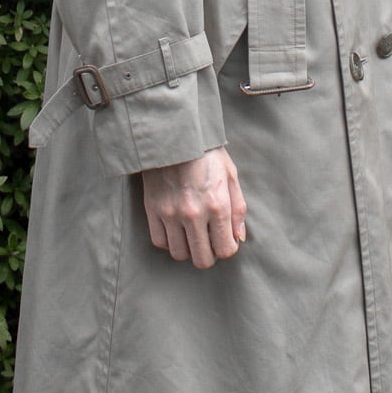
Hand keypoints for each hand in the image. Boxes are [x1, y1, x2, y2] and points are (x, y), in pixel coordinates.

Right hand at [140, 147, 246, 269]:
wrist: (174, 133)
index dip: (227, 248)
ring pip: (179, 254)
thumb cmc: (206, 152)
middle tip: (208, 242)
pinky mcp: (152, 209)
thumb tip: (238, 237)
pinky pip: (159, 242)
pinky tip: (175, 229)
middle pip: (202, 259)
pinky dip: (169, 241)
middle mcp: (194, 214)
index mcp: (218, 205)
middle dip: (209, 254)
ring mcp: (170, 213)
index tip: (225, 240)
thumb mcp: (230, 176)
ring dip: (188, 248)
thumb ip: (237, 209)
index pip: (225, 249)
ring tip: (191, 234)